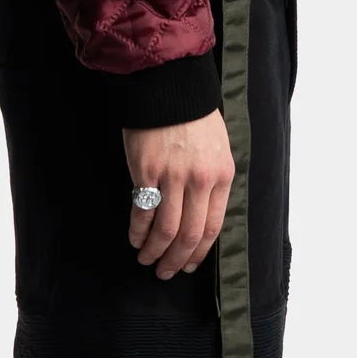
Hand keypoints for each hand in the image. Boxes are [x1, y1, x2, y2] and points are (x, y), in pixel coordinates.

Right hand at [123, 109, 234, 278]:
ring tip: (146, 259)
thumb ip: (212, 181)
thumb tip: (200, 216)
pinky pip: (143, 211)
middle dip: (176, 260)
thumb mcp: (217, 148)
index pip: (212, 228)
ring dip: (154, 250)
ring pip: (165, 230)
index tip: (188, 266)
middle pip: (189, 235)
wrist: (170, 85)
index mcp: (222, 176)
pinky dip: (137, 230)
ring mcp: (173, 176)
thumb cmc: (194, 115)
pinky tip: (134, 238)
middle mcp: (200, 180)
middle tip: (165, 272)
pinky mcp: (146, 170)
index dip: (199, 253)